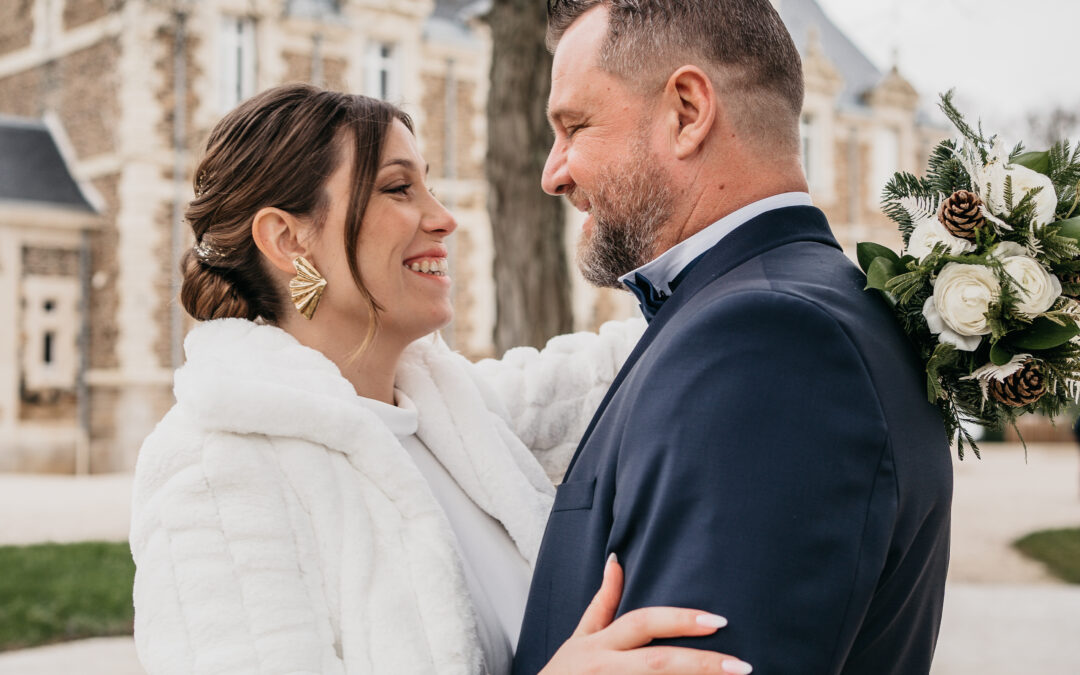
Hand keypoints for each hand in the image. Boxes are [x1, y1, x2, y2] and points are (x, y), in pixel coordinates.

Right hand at [538, 554, 752, 673]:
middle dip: (701, 663)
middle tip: (742, 665)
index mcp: (599, 644)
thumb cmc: (565, 673)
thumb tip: (616, 561)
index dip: (680, 620)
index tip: (718, 621)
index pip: (643, 624)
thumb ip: (603, 602)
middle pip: (657, 663)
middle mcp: (604, 667)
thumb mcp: (581, 636)